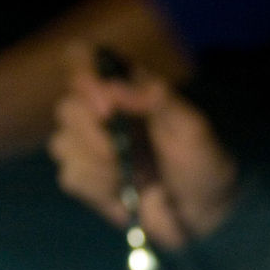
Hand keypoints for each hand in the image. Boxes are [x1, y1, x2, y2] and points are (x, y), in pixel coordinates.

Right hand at [48, 43, 236, 247]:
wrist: (206, 210)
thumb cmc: (202, 160)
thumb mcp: (192, 127)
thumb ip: (159, 100)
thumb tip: (114, 87)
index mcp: (125, 87)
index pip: (81, 59)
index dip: (81, 74)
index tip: (105, 105)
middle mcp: (100, 112)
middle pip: (67, 108)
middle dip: (94, 133)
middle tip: (122, 151)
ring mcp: (89, 147)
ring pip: (63, 144)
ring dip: (99, 164)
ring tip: (134, 174)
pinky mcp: (86, 179)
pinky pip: (71, 176)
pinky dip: (99, 186)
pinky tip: (124, 189)